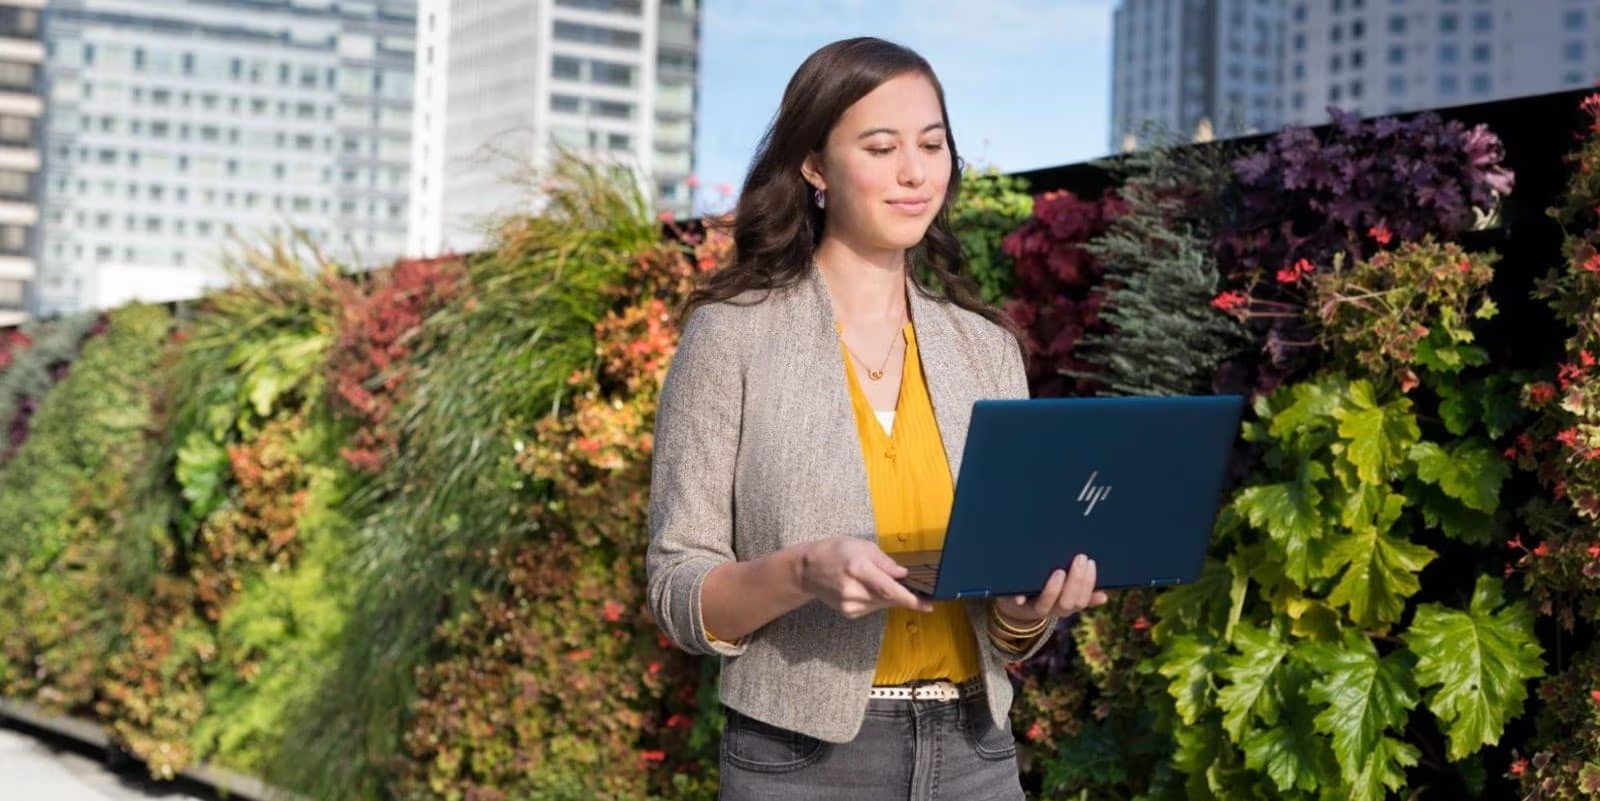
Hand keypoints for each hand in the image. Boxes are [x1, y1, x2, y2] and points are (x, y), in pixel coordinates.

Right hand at [797, 537, 934, 618]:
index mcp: (858, 569)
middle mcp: (854, 590)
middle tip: (917, 590)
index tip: (928, 605)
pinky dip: (878, 599)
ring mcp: (851, 605)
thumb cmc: (835, 552)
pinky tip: (869, 588)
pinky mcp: (850, 613)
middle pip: (889, 598)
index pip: (888, 589)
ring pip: (882, 604)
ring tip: (880, 581)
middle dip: (904, 595)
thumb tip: (902, 574)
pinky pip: (873, 607)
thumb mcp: (861, 546)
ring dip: (890, 595)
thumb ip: (884, 561)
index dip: (910, 599)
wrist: (807, 570)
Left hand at [995, 553, 1107, 624]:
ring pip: (1046, 604)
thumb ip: (1083, 592)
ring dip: (1054, 590)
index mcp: (1067, 606)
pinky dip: (1019, 598)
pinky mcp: (1016, 603)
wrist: (1017, 606)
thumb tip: (1104, 596)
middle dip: (1076, 581)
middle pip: (1067, 602)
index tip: (1091, 563)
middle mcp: (1053, 610)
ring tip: (1058, 571)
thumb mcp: (1067, 593)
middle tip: (1079, 558)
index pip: (1082, 599)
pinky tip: (1020, 596)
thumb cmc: (1047, 592)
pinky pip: (1018, 602)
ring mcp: (1034, 608)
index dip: (1088, 584)